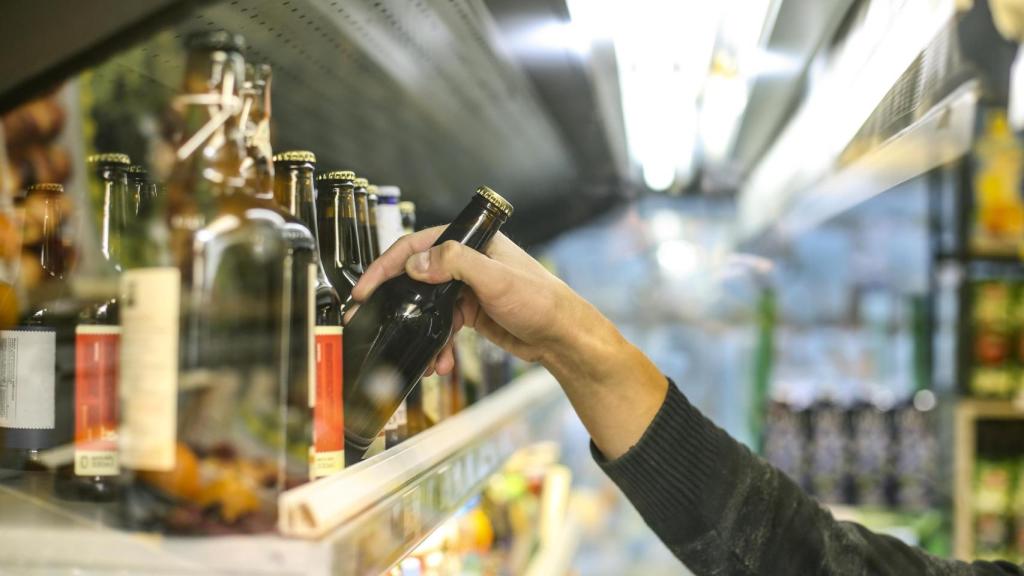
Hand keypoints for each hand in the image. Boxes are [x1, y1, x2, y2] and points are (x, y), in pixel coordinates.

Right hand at [351, 226, 584, 375]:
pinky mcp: (470, 313)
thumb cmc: (541, 301)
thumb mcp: (497, 278)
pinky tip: (440, 362)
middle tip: (373, 319)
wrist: (562, 337)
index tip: (366, 288)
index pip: (417, 246)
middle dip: (396, 302)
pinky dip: (437, 344)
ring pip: (427, 307)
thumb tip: (416, 264)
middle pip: (417, 276)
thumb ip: (456, 264)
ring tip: (421, 355)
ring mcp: (467, 288)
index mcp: (472, 242)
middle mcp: (467, 262)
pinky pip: (441, 326)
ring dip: (420, 331)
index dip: (387, 265)